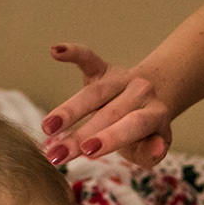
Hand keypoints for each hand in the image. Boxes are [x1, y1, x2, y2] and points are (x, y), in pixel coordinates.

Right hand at [42, 44, 173, 168]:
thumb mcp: (150, 150)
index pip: (132, 125)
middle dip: (79, 135)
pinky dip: (73, 52)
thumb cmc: (143, 135)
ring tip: (46, 127)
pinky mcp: (103, 69)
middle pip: (108, 113)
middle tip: (56, 154)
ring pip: (93, 93)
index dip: (111, 137)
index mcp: (156, 114)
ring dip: (68, 110)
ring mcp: (121, 79)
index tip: (87, 151)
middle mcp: (140, 92)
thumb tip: (157, 150)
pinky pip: (88, 58)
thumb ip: (151, 153)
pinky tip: (56, 50)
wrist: (147, 104)